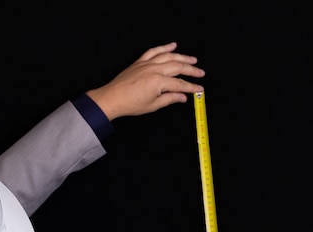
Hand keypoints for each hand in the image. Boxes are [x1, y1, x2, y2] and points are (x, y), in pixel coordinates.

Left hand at [85, 42, 204, 120]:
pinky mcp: (140, 61)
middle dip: (191, 70)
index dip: (192, 87)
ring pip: (168, 56)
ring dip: (182, 57)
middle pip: (178, 67)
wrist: (112, 98)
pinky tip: (172, 45)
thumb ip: (170, 99)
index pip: (180, 84)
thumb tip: (183, 97)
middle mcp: (154, 69)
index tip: (200, 89)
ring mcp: (147, 63)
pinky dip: (164, 47)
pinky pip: (154, 51)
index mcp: (158, 82)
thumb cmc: (130, 104)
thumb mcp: (153, 105)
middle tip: (201, 72)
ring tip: (192, 59)